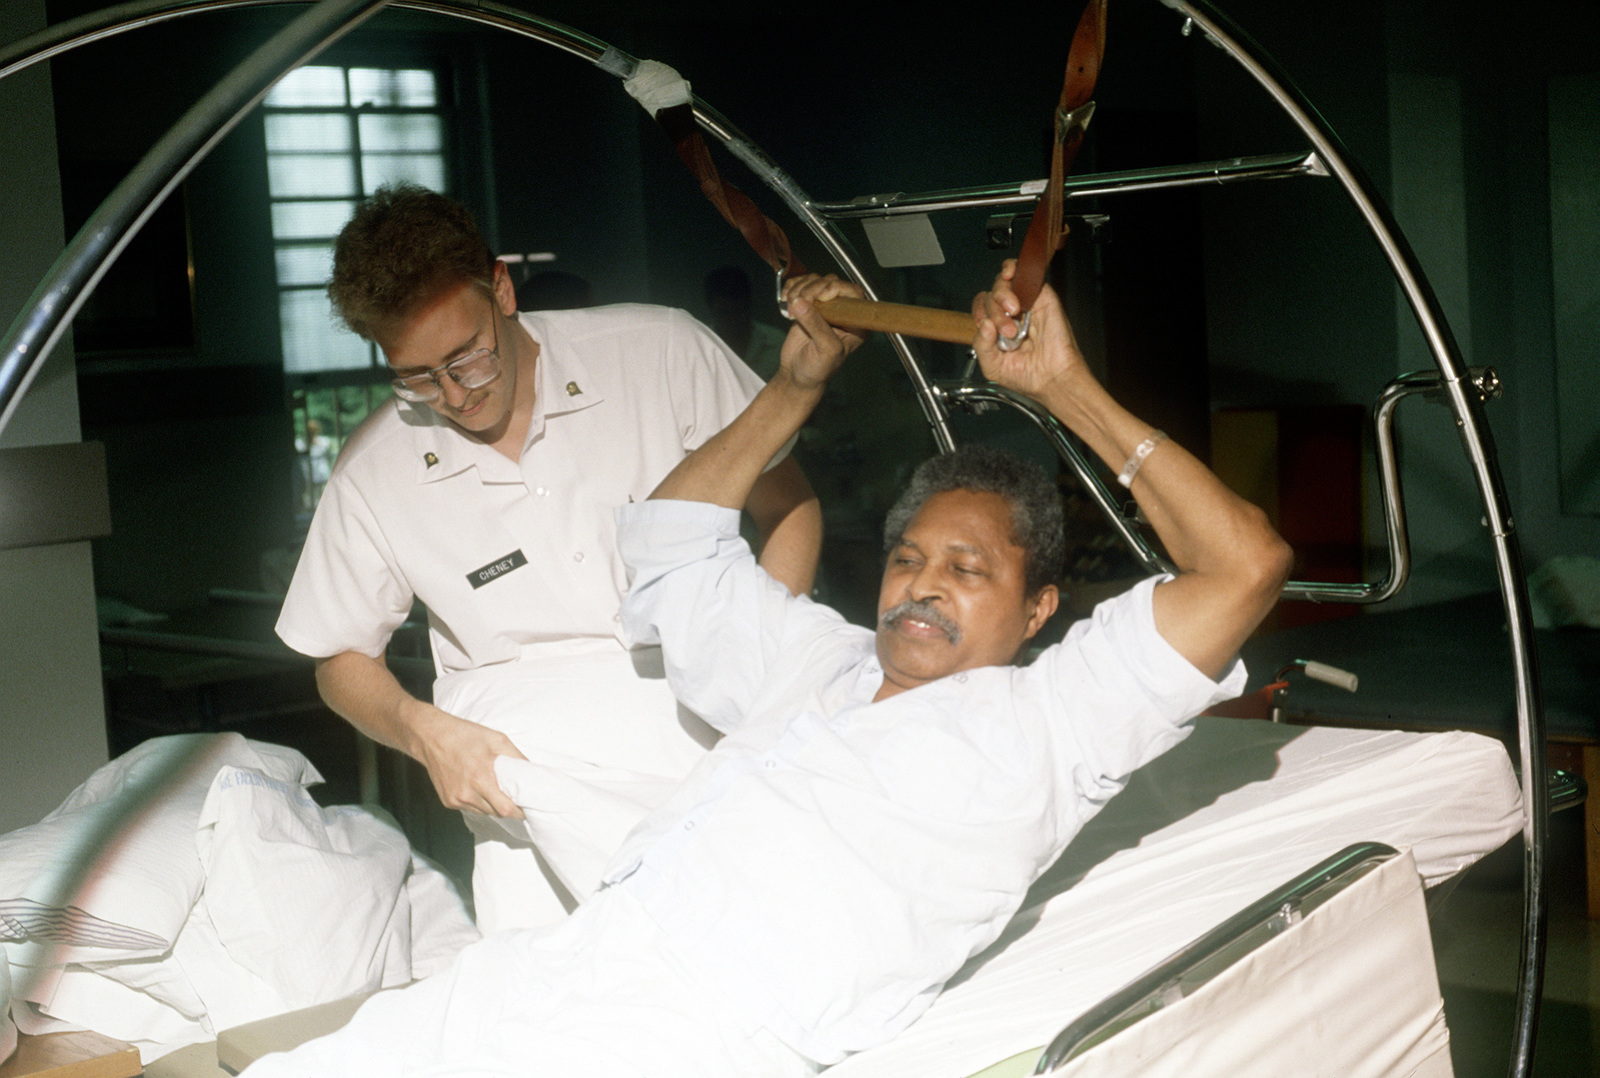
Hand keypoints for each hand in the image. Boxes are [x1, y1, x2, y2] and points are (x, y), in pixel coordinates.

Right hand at [409, 702, 526, 817]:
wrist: (431, 737)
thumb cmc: (466, 736)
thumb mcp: (497, 739)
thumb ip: (516, 757)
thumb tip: (532, 772)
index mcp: (481, 779)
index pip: (506, 809)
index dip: (520, 811)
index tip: (528, 806)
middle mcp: (467, 793)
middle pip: (496, 813)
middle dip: (509, 808)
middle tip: (516, 798)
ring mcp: (456, 799)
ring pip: (484, 812)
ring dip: (493, 805)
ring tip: (497, 790)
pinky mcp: (448, 801)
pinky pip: (470, 808)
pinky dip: (479, 802)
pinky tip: (479, 788)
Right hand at [777, 273, 866, 390]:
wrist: (797, 374)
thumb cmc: (818, 368)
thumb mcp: (825, 350)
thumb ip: (816, 325)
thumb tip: (799, 302)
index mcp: (856, 322)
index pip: (854, 293)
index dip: (837, 288)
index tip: (821, 296)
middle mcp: (843, 311)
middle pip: (831, 282)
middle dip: (812, 289)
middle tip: (798, 303)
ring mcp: (825, 306)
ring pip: (815, 281)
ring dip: (799, 289)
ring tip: (790, 307)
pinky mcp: (808, 304)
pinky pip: (802, 284)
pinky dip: (791, 287)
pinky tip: (785, 299)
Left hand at [970, 260, 1087, 403]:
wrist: (1052, 377)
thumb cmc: (1026, 376)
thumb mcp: (992, 366)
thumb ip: (981, 345)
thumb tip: (984, 323)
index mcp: (997, 329)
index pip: (981, 309)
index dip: (979, 313)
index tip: (987, 327)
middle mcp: (1009, 315)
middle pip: (990, 296)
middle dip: (994, 311)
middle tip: (1008, 331)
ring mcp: (1025, 304)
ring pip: (1002, 283)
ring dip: (1002, 294)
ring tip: (1013, 312)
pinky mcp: (1041, 295)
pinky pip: (1023, 273)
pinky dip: (1011, 268)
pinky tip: (1009, 277)